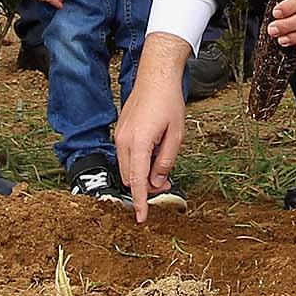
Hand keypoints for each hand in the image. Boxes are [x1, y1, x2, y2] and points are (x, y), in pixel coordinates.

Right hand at [115, 37, 192, 223]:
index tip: (141, 218)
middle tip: (167, 181)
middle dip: (146, 186)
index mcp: (138, 144)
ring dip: (142, 173)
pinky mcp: (120, 131)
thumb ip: (165, 162)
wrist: (155, 77)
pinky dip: (138, 161)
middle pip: (131, 178)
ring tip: (163, 165)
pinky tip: (153, 152)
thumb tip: (157, 183)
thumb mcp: (176, 135)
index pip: (138, 182)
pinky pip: (126, 155)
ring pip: (128, 168)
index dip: (140, 202)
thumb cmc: (169, 103)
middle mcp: (123, 142)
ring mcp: (119, 136)